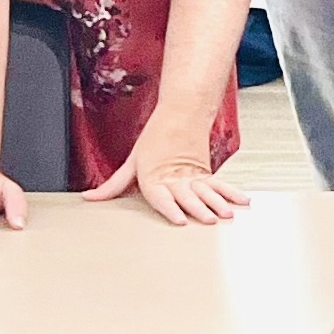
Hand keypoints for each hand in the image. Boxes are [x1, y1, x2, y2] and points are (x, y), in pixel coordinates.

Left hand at [83, 119, 252, 224]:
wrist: (181, 113)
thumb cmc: (156, 136)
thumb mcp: (132, 161)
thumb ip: (114, 184)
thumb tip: (90, 197)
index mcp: (155, 176)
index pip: (163, 196)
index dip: (171, 209)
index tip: (180, 220)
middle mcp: (176, 177)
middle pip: (189, 196)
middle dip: (201, 209)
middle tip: (210, 220)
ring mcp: (194, 175)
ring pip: (207, 191)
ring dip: (218, 203)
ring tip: (227, 214)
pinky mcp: (206, 172)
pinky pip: (220, 185)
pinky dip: (232, 193)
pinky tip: (242, 201)